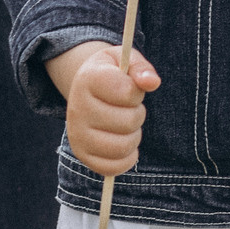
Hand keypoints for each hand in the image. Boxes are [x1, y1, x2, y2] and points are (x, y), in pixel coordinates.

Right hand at [48, 43, 160, 176]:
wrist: (87, 89)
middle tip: (128, 108)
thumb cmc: (113, 74)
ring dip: (134, 136)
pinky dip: (127, 158)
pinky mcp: (82, 154)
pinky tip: (124, 144)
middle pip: (128, 121)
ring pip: (122, 146)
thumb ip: (141, 68)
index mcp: (88, 79)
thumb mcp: (126, 61)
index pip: (127, 92)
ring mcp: (77, 133)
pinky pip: (113, 167)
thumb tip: (152, 83)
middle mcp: (77, 107)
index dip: (136, 91)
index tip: (129, 87)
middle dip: (137, 115)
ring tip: (125, 126)